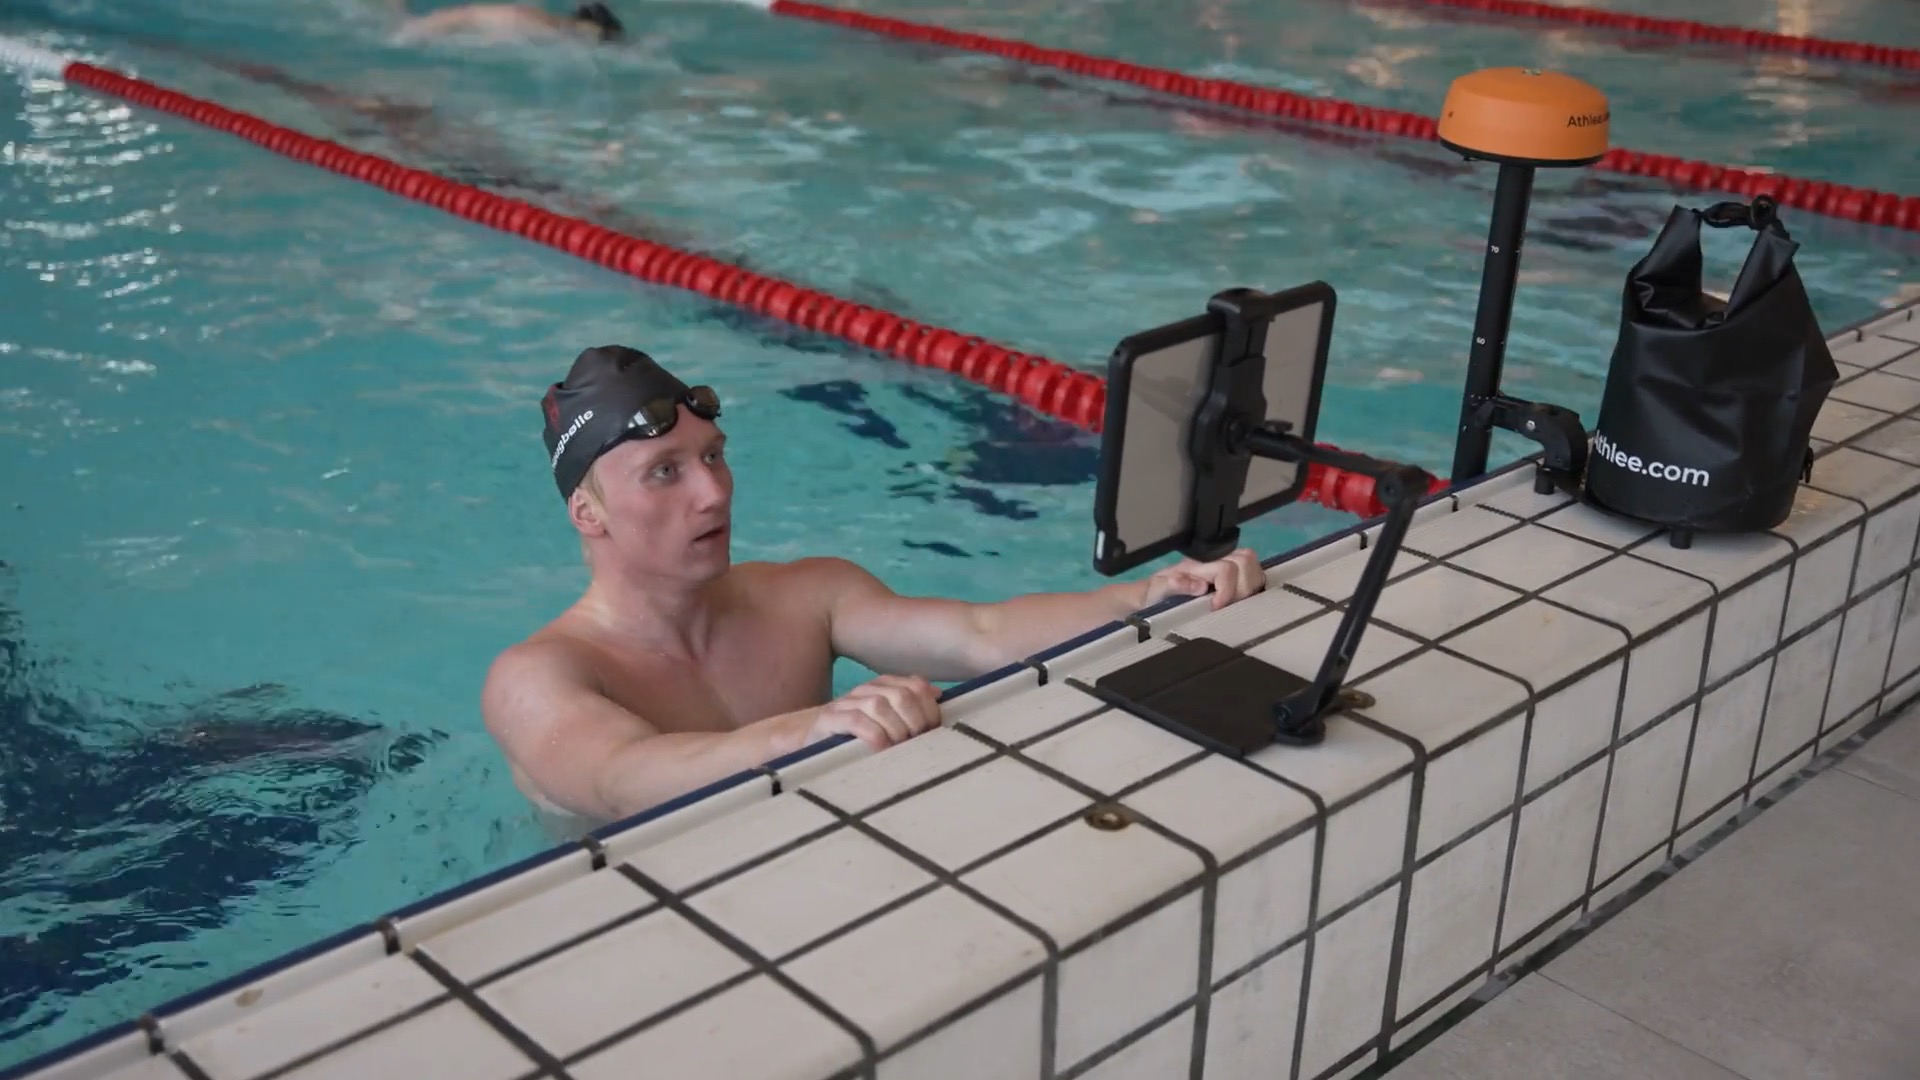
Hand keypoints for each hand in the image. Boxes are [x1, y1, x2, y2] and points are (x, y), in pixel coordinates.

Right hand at [805, 674, 941, 750]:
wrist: (810, 740)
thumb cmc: (855, 735)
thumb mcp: (887, 720)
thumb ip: (911, 706)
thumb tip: (938, 695)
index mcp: (883, 686)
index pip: (916, 686)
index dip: (929, 709)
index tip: (932, 731)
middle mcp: (865, 690)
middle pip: (901, 695)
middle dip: (915, 721)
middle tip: (915, 742)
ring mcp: (846, 703)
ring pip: (879, 705)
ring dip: (895, 730)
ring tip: (898, 747)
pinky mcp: (829, 719)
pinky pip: (857, 721)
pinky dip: (874, 735)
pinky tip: (880, 748)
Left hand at [1140, 547, 1265, 609]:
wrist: (1151, 595)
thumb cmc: (1155, 593)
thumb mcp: (1157, 589)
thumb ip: (1175, 584)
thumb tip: (1200, 586)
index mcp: (1199, 562)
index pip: (1226, 568)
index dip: (1226, 590)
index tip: (1216, 607)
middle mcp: (1215, 559)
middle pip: (1245, 560)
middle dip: (1242, 587)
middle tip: (1229, 604)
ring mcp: (1225, 564)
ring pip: (1252, 562)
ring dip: (1250, 584)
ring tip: (1236, 601)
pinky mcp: (1233, 574)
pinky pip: (1253, 572)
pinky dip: (1253, 584)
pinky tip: (1242, 598)